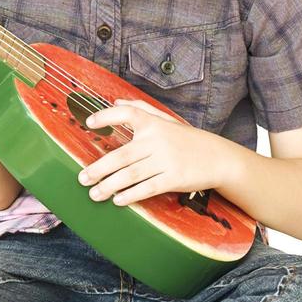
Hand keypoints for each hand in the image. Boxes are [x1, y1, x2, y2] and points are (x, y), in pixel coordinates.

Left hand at [75, 98, 230, 205]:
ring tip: (94, 194)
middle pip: (121, 155)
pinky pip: (147, 188)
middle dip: (98, 169)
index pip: (127, 113)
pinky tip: (118, 200)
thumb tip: (115, 101)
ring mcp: (166, 160)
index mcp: (154, 123)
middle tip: (82, 178)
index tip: (88, 123)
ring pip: (130, 175)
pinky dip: (130, 196)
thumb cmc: (187, 139)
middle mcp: (158, 140)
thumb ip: (141, 109)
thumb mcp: (167, 120)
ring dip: (109, 186)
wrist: (219, 158)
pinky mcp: (174, 178)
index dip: (107, 116)